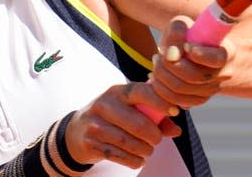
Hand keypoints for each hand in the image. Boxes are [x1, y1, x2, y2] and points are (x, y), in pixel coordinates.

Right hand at [64, 82, 181, 168]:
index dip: (160, 102)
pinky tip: (138, 159)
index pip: (142, 92)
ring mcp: (95, 124)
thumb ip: (154, 116)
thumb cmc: (111, 117)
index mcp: (117, 91)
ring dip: (145, 150)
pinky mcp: (91, 142)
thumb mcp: (128, 109)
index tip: (175, 112)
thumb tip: (176, 130)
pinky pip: (120, 156)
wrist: (76, 131)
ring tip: (147, 150)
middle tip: (157, 140)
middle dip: (154, 136)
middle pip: (139, 124)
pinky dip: (134, 161)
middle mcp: (105, 104)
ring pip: (130, 143)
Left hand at [150, 17, 234, 108]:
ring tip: (156, 62)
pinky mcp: (197, 100)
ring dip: (160, 76)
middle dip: (168, 65)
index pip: (216, 59)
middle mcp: (223, 74)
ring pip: (180, 90)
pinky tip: (155, 77)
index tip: (186, 46)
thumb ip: (177, 33)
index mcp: (226, 53)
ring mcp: (211, 90)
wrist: (186, 50)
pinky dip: (159, 90)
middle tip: (158, 54)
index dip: (199, 54)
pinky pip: (174, 102)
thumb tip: (172, 55)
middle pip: (192, 76)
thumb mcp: (181, 25)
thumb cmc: (186, 34)